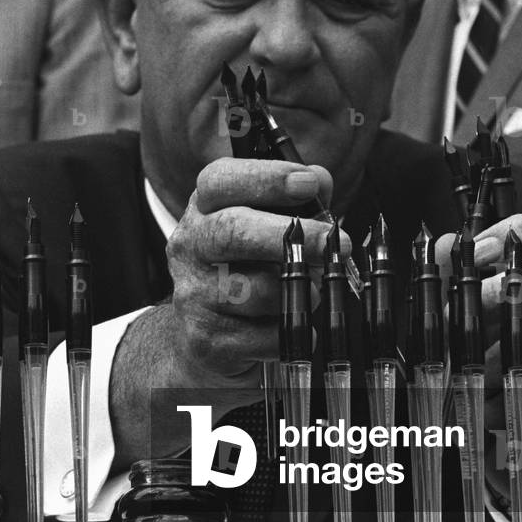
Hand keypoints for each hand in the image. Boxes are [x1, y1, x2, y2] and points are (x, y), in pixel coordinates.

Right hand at [110, 158, 348, 464]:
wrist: (206, 342)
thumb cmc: (248, 273)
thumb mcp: (266, 230)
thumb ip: (294, 204)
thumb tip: (321, 182)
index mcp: (204, 210)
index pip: (220, 181)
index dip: (266, 178)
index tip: (310, 183)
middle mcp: (190, 246)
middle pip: (231, 231)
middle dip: (287, 233)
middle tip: (332, 239)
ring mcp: (193, 294)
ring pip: (252, 289)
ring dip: (296, 290)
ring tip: (318, 291)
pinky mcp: (206, 340)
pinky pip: (263, 335)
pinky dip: (291, 330)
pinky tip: (301, 325)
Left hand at [436, 209, 521, 521]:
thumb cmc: (489, 364)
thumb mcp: (465, 320)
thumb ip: (453, 280)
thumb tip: (440, 247)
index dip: (520, 230)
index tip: (476, 251)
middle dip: (499, 295)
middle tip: (461, 318)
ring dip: (491, 362)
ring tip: (464, 378)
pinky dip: (505, 400)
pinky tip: (483, 408)